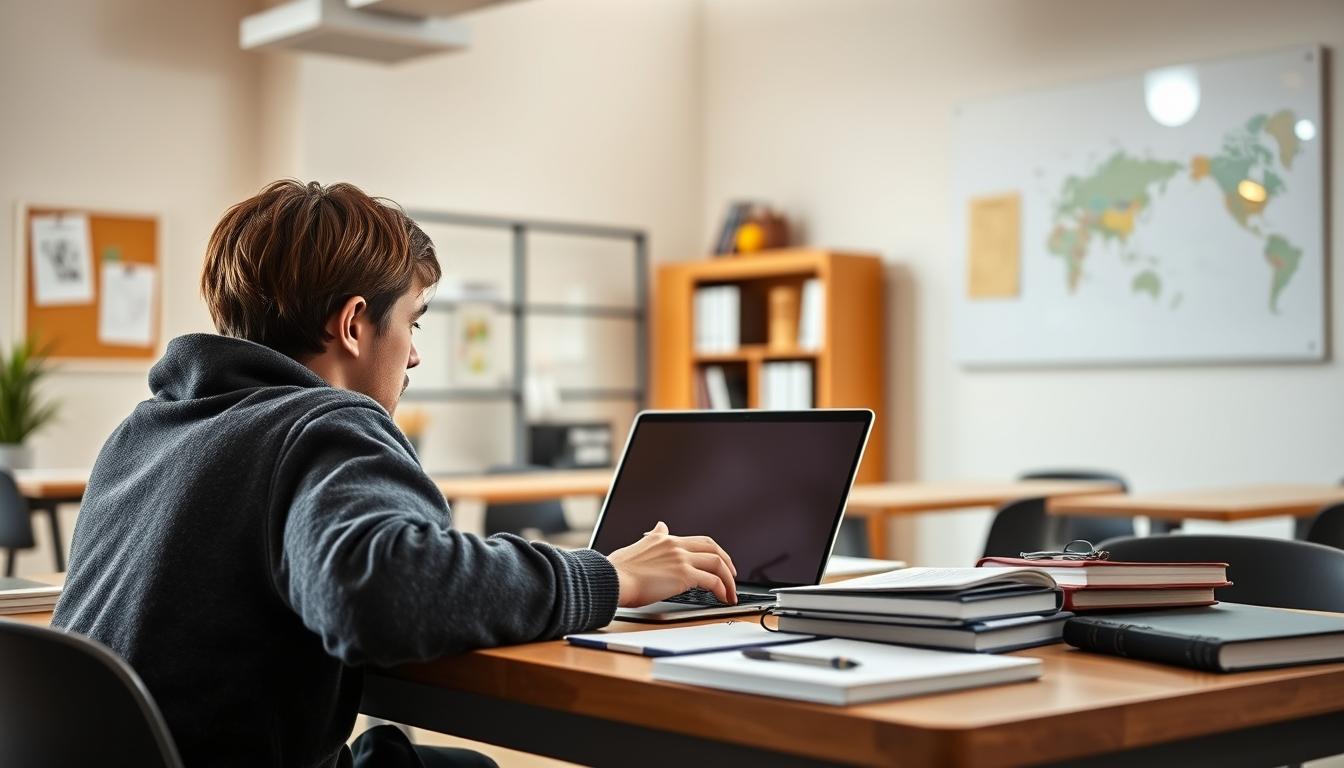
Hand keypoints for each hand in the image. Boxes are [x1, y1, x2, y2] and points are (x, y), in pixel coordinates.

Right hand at [607, 521, 737, 606]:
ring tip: (731, 593)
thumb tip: (661, 525)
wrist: (612, 580)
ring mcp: (681, 559)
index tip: (720, 563)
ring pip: (717, 563)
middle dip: (727, 562)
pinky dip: (722, 589)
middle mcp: (676, 546)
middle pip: (713, 548)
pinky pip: (712, 581)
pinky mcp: (683, 576)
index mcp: (666, 539)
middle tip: (732, 576)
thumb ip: (654, 536)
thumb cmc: (619, 570)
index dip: (714, 551)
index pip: (699, 541)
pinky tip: (723, 598)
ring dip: (728, 579)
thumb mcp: (638, 545)